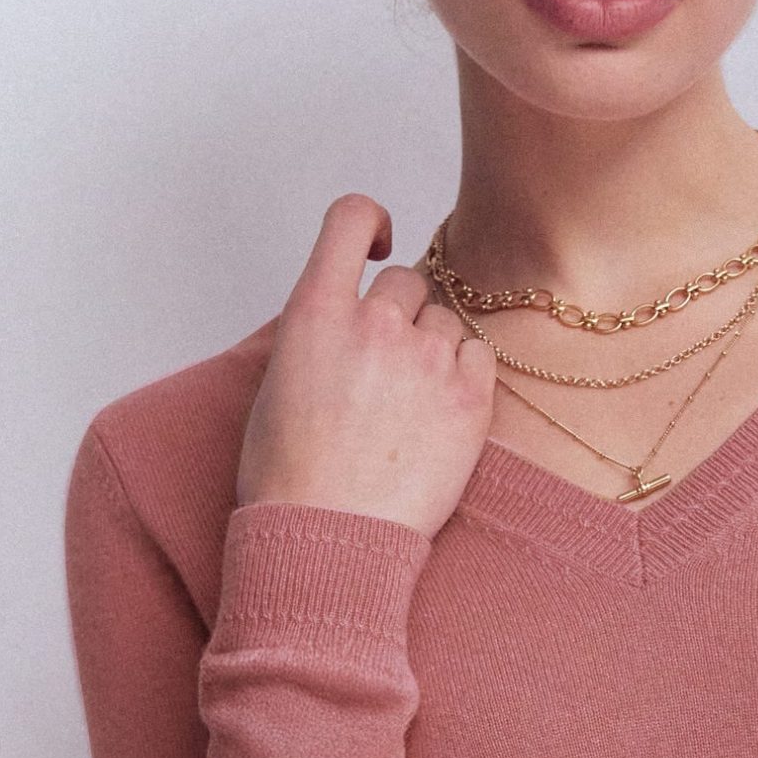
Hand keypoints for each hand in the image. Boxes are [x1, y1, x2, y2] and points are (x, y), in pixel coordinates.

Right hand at [236, 195, 495, 538]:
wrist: (328, 539)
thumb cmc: (290, 477)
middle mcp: (374, 323)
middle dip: (399, 313)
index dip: (370, 220)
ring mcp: (427, 359)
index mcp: (316, 312)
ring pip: (444, 323)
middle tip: (385, 370)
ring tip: (407, 409)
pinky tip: (437, 418)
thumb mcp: (278, 382)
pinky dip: (464, 378)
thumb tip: (347, 315)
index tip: (379, 240)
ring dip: (432, 350)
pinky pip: (478, 358)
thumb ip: (319, 331)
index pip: (349, 218)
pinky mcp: (470, 399)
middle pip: (407, 281)